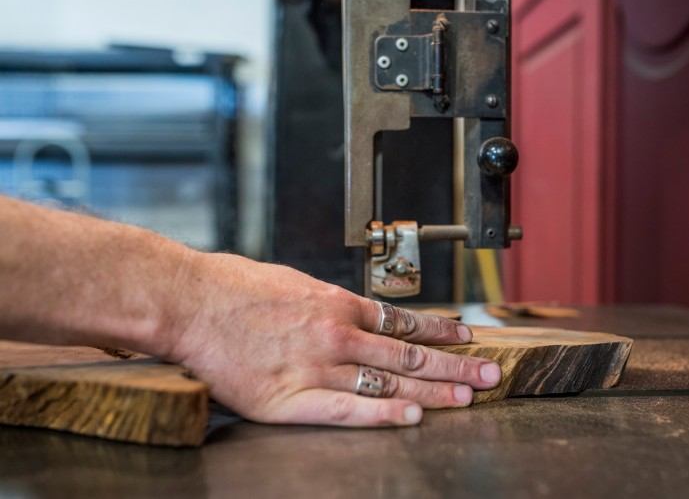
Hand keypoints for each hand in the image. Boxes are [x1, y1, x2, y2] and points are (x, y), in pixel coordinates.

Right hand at [166, 253, 501, 426]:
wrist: (188, 302)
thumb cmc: (234, 286)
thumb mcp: (293, 280)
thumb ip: (329, 302)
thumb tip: (357, 314)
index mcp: (336, 303)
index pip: (404, 322)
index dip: (440, 333)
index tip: (467, 339)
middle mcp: (336, 333)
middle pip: (407, 355)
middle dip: (454, 366)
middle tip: (489, 374)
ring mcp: (316, 366)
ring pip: (386, 383)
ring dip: (431, 393)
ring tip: (466, 399)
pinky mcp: (288, 398)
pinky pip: (346, 410)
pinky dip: (383, 415)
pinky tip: (412, 418)